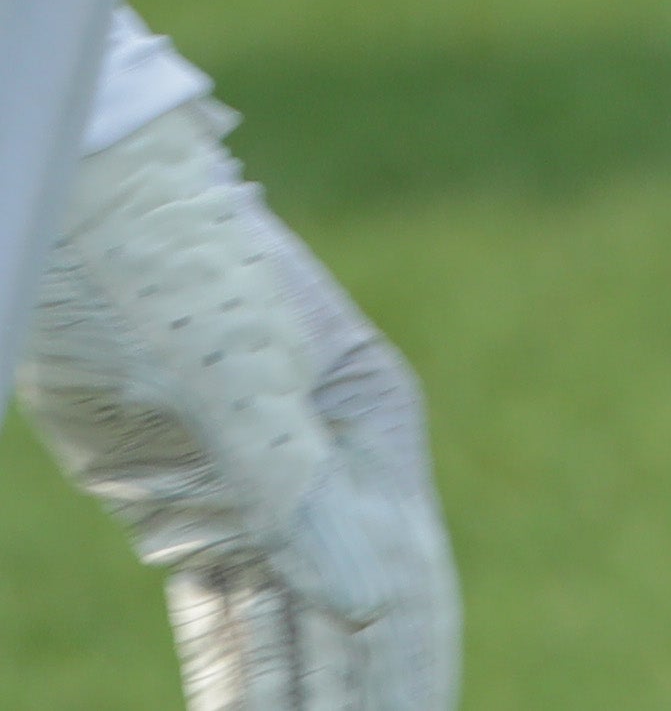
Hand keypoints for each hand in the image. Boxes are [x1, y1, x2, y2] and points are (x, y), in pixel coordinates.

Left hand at [18, 99, 459, 710]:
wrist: (75, 200)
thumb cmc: (147, 257)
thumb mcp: (215, 366)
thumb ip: (291, 480)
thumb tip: (370, 598)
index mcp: (367, 429)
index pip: (398, 592)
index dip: (404, 688)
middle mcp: (339, 473)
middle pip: (358, 634)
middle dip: (368, 702)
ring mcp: (269, 500)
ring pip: (297, 644)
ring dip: (305, 703)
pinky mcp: (203, 519)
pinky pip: (234, 631)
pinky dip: (239, 690)